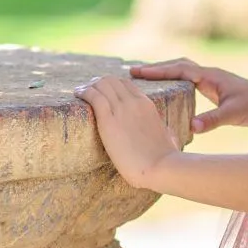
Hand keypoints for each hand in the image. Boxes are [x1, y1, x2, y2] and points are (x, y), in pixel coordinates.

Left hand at [75, 71, 178, 188]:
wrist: (161, 166)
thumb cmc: (166, 158)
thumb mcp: (169, 137)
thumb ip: (166, 132)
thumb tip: (169, 136)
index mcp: (147, 104)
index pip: (126, 84)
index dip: (112, 85)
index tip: (102, 92)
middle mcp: (134, 102)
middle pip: (111, 80)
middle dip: (98, 83)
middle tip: (88, 90)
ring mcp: (121, 109)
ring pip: (101, 84)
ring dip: (89, 86)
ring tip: (80, 92)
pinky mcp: (108, 120)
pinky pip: (93, 96)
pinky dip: (84, 92)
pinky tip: (78, 94)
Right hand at [129, 56, 247, 134]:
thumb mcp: (233, 114)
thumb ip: (213, 120)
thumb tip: (192, 127)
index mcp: (211, 76)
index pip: (180, 69)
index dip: (159, 71)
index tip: (138, 73)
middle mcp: (209, 74)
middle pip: (178, 65)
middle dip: (156, 69)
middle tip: (133, 73)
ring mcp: (210, 80)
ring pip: (182, 71)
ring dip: (164, 72)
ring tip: (142, 78)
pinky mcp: (212, 88)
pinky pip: (187, 80)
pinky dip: (173, 80)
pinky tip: (165, 89)